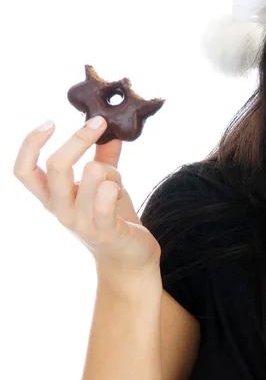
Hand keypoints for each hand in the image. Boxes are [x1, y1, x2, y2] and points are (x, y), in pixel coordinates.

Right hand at [13, 117, 161, 288]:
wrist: (128, 258)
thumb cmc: (112, 216)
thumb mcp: (102, 183)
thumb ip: (104, 156)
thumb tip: (111, 127)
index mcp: (52, 196)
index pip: (23, 171)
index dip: (30, 144)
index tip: (50, 122)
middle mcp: (60, 209)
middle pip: (56, 166)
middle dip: (78, 139)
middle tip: (99, 123)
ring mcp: (80, 222)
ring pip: (91, 174)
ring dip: (110, 168)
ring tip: (116, 181)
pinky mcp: (105, 230)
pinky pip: (106, 198)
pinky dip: (116, 186)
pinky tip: (119, 190)